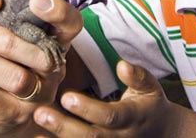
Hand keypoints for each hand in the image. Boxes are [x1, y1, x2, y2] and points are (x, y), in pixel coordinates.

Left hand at [0, 0, 84, 134]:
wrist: (9, 114)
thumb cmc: (11, 62)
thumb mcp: (19, 38)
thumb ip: (15, 15)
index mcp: (57, 45)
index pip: (71, 25)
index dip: (57, 11)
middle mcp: (53, 72)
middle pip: (41, 58)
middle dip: (8, 42)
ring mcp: (36, 97)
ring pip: (15, 79)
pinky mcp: (12, 116)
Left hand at [32, 60, 175, 136]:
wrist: (162, 135)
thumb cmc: (148, 106)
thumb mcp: (149, 89)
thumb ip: (137, 77)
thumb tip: (122, 65)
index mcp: (131, 118)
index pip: (110, 116)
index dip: (88, 109)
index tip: (66, 97)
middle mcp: (119, 137)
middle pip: (91, 137)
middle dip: (64, 126)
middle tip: (40, 114)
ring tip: (34, 131)